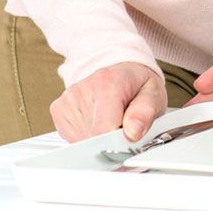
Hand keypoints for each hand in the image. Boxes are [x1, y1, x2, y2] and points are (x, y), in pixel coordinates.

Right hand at [50, 62, 166, 142]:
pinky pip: (73, 137)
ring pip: (83, 140)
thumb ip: (145, 113)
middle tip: (124, 125)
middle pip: (93, 137)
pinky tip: (98, 120)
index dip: (117, 142)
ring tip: (112, 119)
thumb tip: (132, 133)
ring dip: (99, 138)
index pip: (103, 129)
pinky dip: (87, 135)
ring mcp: (68, 100)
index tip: (128, 140)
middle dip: (111, 140)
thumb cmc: (137, 83)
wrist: (120, 69)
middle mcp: (82, 89)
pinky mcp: (58, 109)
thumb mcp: (153, 94)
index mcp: (107, 83)